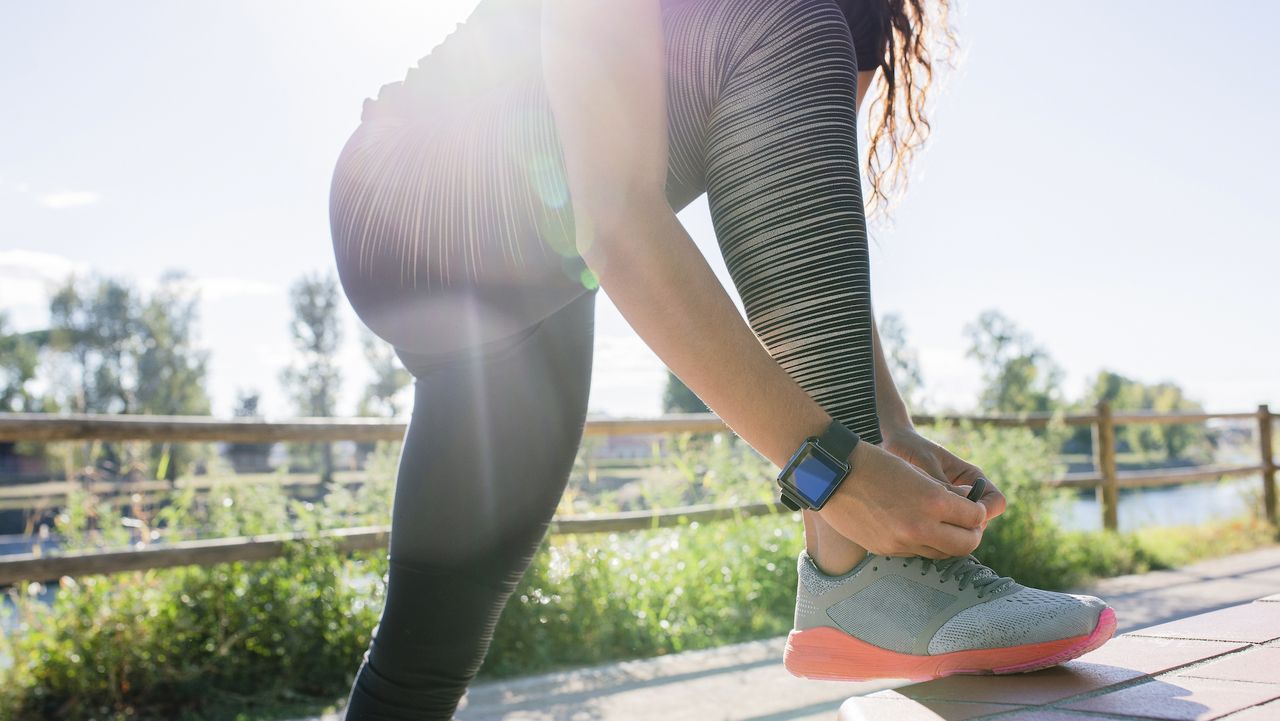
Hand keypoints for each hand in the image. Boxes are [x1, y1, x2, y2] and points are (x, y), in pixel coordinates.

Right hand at [816, 441, 986, 558]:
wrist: (832, 474)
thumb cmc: (875, 463)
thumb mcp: (916, 472)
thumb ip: (944, 492)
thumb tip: (968, 506)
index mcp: (933, 501)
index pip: (975, 518)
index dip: (978, 512)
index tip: (974, 507)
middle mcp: (921, 527)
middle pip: (966, 545)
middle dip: (972, 534)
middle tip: (968, 524)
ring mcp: (902, 542)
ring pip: (942, 554)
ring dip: (948, 542)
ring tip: (942, 527)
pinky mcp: (886, 550)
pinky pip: (916, 553)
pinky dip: (923, 543)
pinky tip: (915, 527)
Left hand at [880, 425, 1007, 524]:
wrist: (890, 444)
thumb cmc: (909, 448)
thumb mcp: (925, 465)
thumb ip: (943, 486)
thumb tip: (962, 509)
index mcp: (971, 476)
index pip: (996, 502)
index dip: (984, 513)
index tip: (961, 516)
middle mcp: (966, 492)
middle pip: (981, 521)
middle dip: (965, 527)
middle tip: (938, 525)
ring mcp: (952, 504)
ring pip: (963, 528)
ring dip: (949, 530)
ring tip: (923, 524)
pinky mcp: (936, 512)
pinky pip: (944, 528)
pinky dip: (935, 530)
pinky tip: (916, 526)